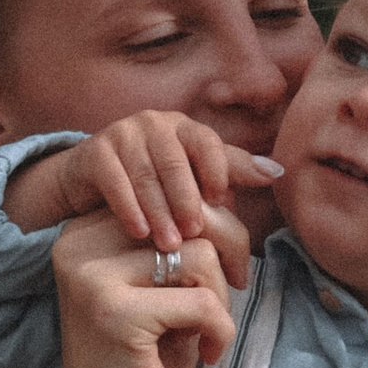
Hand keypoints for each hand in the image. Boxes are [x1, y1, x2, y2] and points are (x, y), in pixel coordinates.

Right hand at [5, 110, 279, 274]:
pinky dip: (128, 208)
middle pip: (175, 160)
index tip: (220, 202)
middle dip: (185, 199)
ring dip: (159, 211)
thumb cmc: (154, 185)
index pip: (206, 142)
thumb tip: (277, 172)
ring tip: (169, 244)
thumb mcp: (193, 177)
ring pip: (145, 173)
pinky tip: (139, 233)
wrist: (90, 184)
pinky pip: (114, 180)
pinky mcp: (95, 151)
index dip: (215, 170)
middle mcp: (154, 123)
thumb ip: (232, 173)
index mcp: (184, 127)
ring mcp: (122, 134)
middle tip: (195, 234)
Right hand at [51, 211, 234, 367]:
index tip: (220, 274)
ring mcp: (92, 277)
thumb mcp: (164, 293)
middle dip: (228, 251)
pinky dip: (220, 331)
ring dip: (220, 297)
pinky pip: (202, 302)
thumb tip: (232, 197)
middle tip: (235, 291)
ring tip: (208, 332)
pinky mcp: (115, 313)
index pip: (168, 194)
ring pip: (199, 254)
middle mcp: (80, 246)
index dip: (212, 228)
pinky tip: (205, 354)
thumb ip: (183, 244)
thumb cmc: (144, 366)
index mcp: (86, 233)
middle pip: (186, 213)